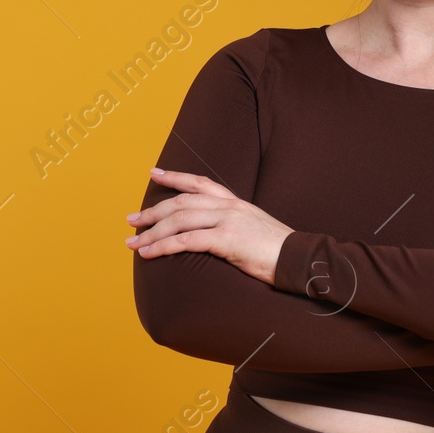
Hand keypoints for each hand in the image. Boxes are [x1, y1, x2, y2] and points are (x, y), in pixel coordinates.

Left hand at [125, 168, 293, 284]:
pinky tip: (149, 253)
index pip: (199, 183)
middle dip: (152, 211)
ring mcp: (227, 221)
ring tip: (133, 242)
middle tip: (131, 220)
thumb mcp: (255, 229)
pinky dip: (163, 246)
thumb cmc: (279, 251)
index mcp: (235, 202)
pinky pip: (186, 241)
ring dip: (151, 232)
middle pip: (181, 203)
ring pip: (178, 221)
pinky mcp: (226, 240)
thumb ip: (235, 225)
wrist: (302, 259)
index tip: (154, 173)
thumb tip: (216, 234)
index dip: (175, 177)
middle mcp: (228, 206)